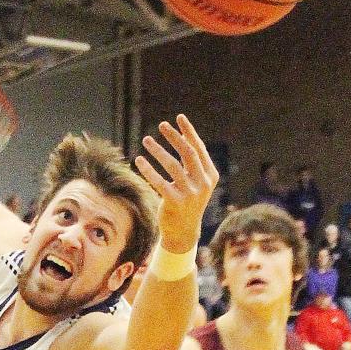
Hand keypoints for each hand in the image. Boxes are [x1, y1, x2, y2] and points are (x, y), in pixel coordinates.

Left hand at [135, 115, 218, 254]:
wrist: (184, 231)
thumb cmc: (188, 201)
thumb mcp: (195, 182)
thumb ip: (191, 163)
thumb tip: (182, 135)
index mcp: (210, 176)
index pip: (199, 149)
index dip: (189, 132)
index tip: (179, 117)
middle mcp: (202, 184)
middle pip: (188, 153)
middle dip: (174, 137)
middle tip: (162, 125)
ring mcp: (190, 193)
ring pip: (172, 165)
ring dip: (158, 150)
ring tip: (146, 140)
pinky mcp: (175, 202)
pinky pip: (159, 182)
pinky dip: (148, 169)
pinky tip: (139, 160)